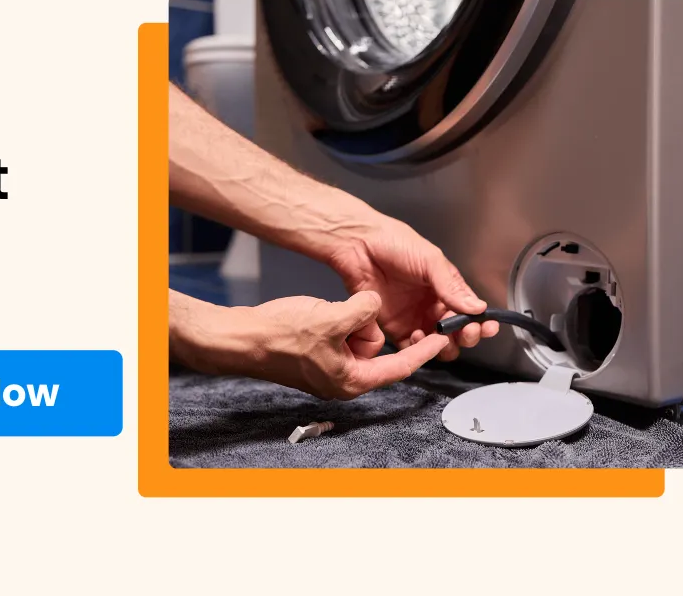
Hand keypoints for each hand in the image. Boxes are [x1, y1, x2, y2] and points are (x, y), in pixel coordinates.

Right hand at [173, 290, 449, 399]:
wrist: (241, 339)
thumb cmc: (279, 337)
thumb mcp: (331, 318)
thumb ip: (362, 311)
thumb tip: (375, 303)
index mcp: (352, 380)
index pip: (399, 366)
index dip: (422, 350)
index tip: (441, 338)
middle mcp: (342, 379)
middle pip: (375, 347)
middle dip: (364, 325)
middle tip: (345, 314)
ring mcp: (327, 368)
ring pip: (356, 337)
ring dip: (346, 320)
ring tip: (323, 315)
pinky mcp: (315, 356)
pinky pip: (338, 334)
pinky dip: (333, 320)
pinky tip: (315, 315)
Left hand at [326, 214, 498, 361]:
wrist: (359, 245)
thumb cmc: (394, 243)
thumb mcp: (430, 260)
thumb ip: (451, 286)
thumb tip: (477, 308)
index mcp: (445, 287)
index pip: (470, 311)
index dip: (480, 321)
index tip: (487, 327)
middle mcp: (432, 305)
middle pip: (457, 332)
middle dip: (465, 335)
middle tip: (466, 332)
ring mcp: (414, 317)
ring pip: (436, 343)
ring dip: (443, 345)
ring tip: (439, 335)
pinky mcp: (394, 327)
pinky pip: (410, 347)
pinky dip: (417, 349)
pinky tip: (417, 336)